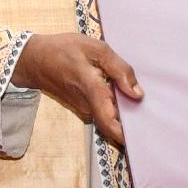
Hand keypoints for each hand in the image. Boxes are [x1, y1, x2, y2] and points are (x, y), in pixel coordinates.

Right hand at [10, 32, 141, 144]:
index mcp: (92, 90)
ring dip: (125, 113)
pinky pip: (102, 110)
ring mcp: (83, 108)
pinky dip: (115, 107)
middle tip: (154, 118)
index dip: (127, 136)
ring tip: (144, 104)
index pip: (110, 124)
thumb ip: (119, 69)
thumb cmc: (63, 50)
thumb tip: (138, 93)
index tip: (145, 138)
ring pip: (108, 116)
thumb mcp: (95, 48)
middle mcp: (88, 106)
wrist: (33, 59)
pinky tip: (126, 95)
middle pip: (113, 123)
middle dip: (133, 124)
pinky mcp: (82, 106)